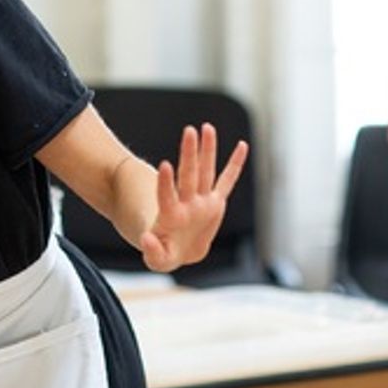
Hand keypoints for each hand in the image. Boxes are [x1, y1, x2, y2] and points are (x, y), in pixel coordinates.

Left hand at [140, 124, 246, 272]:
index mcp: (172, 216)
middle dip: (189, 154)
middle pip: (189, 175)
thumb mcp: (157, 260)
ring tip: (206, 128)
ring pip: (206, 172)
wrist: (177, 250)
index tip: (164, 165)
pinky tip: (242, 146)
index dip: (165, 183)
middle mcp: (188, 204)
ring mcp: (202, 201)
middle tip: (190, 130)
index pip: (167, 196)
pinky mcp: (215, 203)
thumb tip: (146, 238)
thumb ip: (152, 252)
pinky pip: (226, 181)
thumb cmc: (164, 252)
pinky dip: (235, 165)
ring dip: (207, 151)